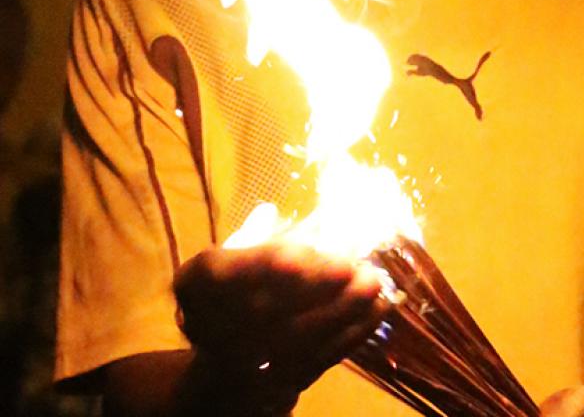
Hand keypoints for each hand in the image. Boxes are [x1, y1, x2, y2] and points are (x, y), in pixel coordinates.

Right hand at [174, 244, 387, 402]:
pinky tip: (378, 310)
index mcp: (197, 283)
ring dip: (342, 311)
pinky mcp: (279, 381)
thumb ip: (259, 233)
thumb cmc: (238, 287)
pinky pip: (319, 358)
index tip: (305, 253)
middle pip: (269, 308)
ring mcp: (246, 361)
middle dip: (318, 287)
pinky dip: (352, 334)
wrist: (225, 361)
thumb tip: (277, 211)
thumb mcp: (236, 252)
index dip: (265, 264)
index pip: (228, 273)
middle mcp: (213, 327)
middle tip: (357, 268)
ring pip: (298, 337)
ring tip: (374, 284)